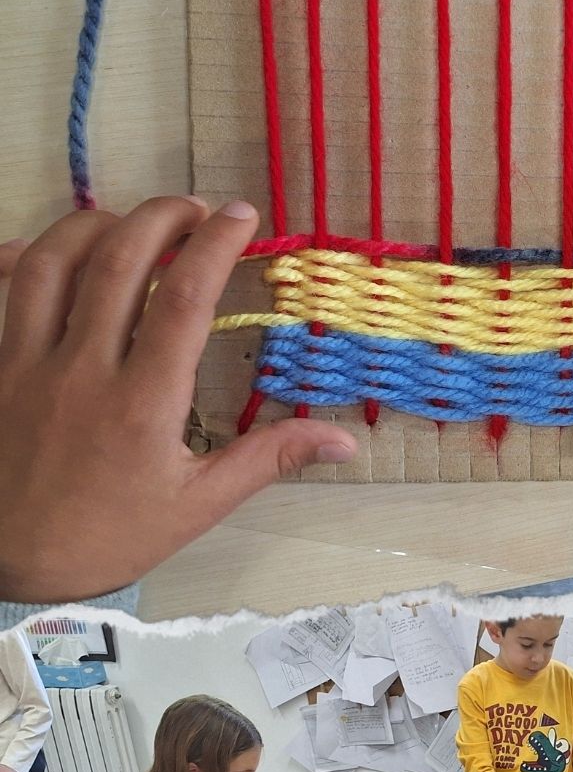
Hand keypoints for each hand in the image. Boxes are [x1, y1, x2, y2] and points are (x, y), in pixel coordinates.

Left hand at [0, 200, 357, 604]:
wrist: (12, 561)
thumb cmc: (107, 538)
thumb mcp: (195, 507)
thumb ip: (265, 461)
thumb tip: (340, 440)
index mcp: (143, 405)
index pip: (184, 299)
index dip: (215, 245)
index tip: (240, 217)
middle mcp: (84, 369)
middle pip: (121, 260)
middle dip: (162, 217)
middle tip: (193, 210)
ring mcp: (31, 361)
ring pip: (57, 259)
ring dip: (98, 223)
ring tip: (131, 223)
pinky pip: (7, 287)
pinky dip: (28, 254)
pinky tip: (50, 249)